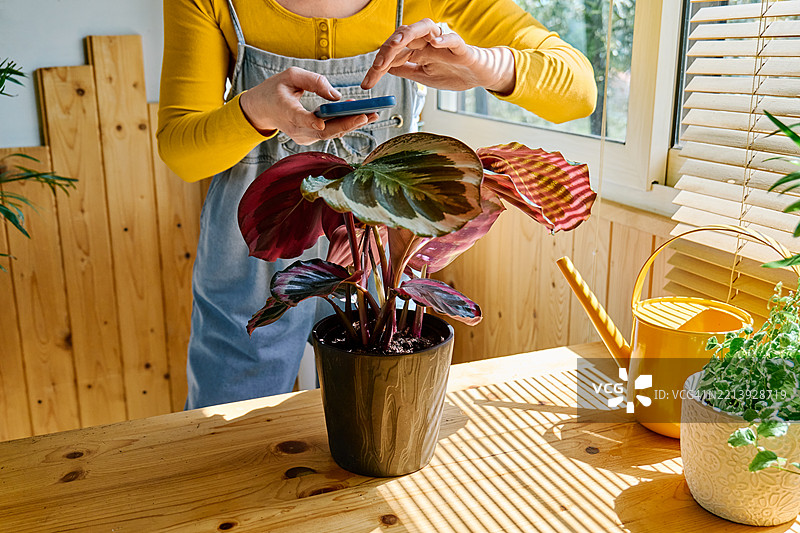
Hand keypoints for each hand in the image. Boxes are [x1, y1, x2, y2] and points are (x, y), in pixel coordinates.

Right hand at [240, 67, 378, 144]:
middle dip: (347, 123)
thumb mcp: (291, 75)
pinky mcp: (311, 138)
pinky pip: (330, 132)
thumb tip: (336, 95)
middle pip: (324, 130)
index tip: (321, 122)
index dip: (311, 122)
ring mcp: (304, 136)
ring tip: (373, 114)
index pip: (299, 119)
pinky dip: (345, 123)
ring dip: (352, 124)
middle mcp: (296, 129)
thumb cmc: (276, 89)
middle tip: (367, 115)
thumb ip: (313, 81)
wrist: (263, 109)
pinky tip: (362, 115)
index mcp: (286, 111)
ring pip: (330, 133)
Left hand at [361, 19, 515, 93]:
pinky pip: (452, 39)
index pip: (393, 53)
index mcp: (417, 50)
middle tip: (377, 66)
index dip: (378, 67)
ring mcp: (443, 43)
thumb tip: (384, 69)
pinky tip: (436, 43)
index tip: (368, 83)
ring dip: (408, 34)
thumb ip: (404, 70)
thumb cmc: (453, 73)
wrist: (479, 76)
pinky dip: (444, 39)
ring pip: (423, 28)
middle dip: (387, 50)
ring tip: (396, 44)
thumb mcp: (422, 76)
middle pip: (403, 37)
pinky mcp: (460, 48)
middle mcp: (427, 42)